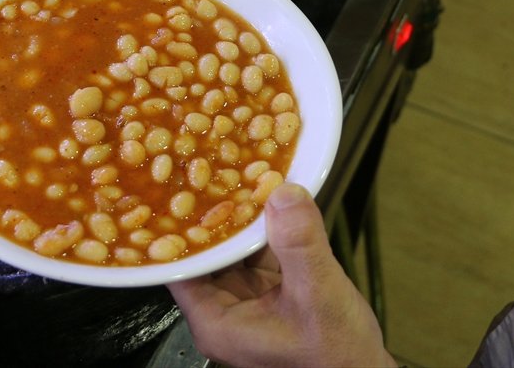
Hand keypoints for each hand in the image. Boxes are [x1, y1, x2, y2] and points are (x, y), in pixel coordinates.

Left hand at [167, 183, 396, 367]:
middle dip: (212, 211)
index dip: (177, 225)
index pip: (179, 265)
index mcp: (215, 320)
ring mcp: (246, 298)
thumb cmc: (336, 356)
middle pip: (204, 250)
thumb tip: (284, 192)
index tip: (182, 182)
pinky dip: (266, 227)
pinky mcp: (269, 291)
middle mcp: (222, 309)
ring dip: (241, 215)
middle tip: (214, 165)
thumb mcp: (317, 294)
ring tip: (241, 170)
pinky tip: (271, 196)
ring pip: (233, 247)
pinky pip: (259, 250)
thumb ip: (299, 243)